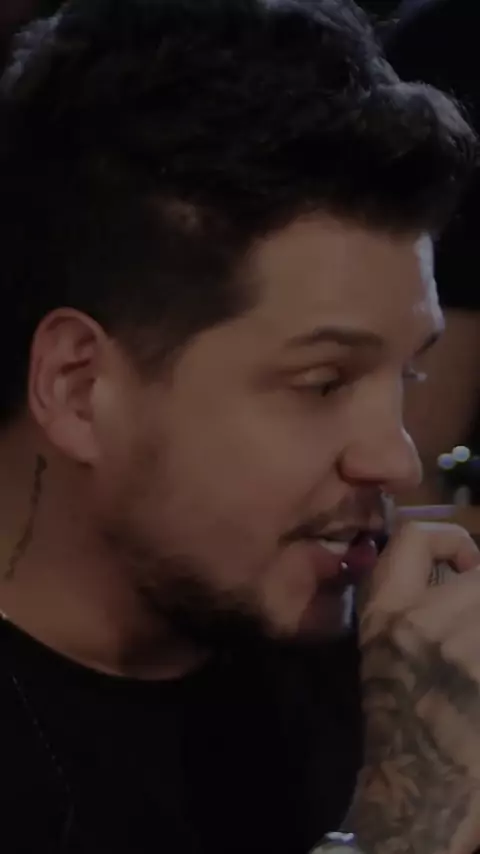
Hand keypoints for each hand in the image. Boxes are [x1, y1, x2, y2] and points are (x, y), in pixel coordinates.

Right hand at [345, 522, 479, 853]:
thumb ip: (411, 599)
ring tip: (474, 636)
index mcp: (385, 611)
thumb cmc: (395, 707)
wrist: (414, 774)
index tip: (465, 562)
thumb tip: (462, 568)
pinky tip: (476, 667)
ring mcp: (461, 649)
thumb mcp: (383, 643)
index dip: (449, 539)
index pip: (413, 538)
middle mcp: (422, 622)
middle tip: (477, 606)